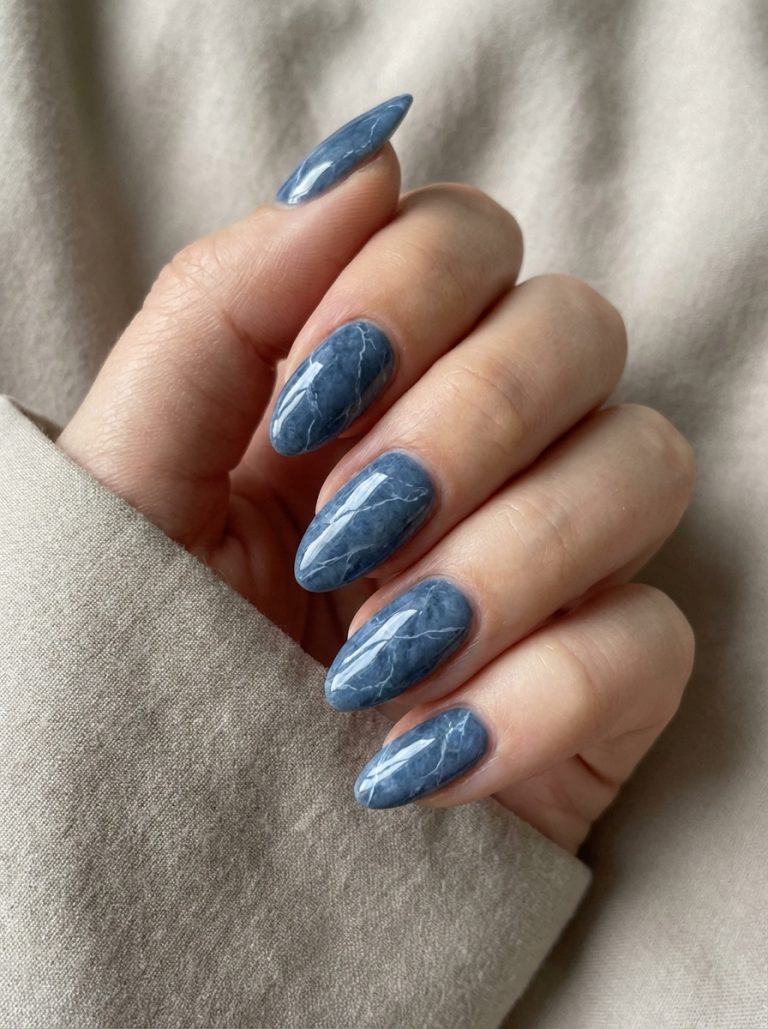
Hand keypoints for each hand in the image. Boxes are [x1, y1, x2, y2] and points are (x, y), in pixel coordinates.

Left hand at [57, 97, 694, 852]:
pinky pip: (655, 638)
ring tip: (369, 662)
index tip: (310, 400)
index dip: (407, 290)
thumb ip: (215, 306)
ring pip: (644, 464)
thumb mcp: (131, 471)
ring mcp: (554, 556)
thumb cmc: (141, 644)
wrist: (176, 836)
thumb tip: (358, 167)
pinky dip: (540, 696)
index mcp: (367, 378)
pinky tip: (424, 754)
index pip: (464, 238)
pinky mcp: (600, 676)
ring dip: (505, 560)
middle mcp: (479, 445)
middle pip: (576, 327)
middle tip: (344, 535)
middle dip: (465, 423)